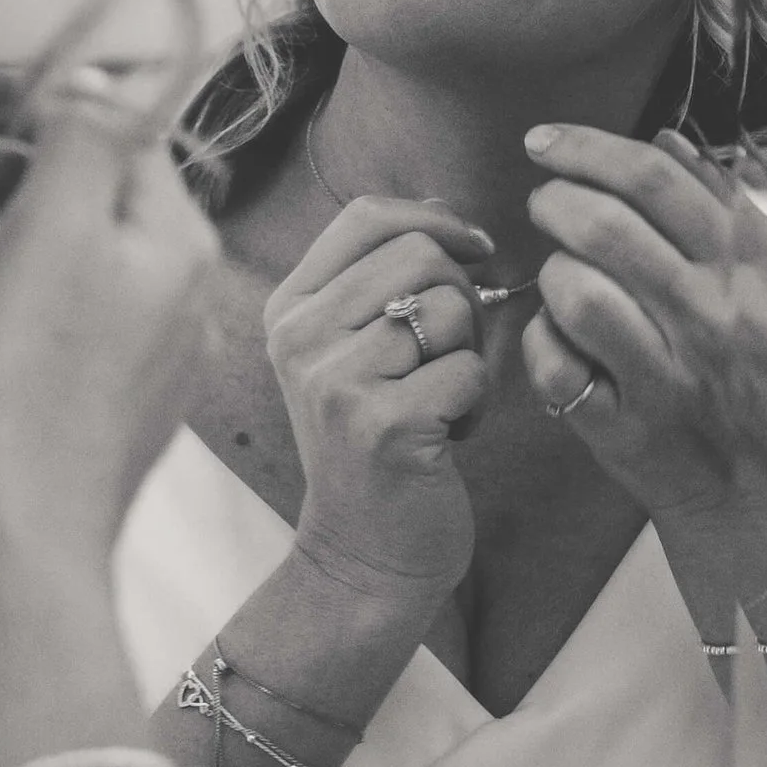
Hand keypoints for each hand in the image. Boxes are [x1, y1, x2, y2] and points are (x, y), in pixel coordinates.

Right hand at [0, 70, 218, 588]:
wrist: (9, 552)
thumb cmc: (22, 392)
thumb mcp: (50, 227)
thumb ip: (80, 136)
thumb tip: (95, 81)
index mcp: (175, 243)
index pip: (114, 121)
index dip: (26, 90)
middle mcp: (177, 300)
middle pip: (94, 184)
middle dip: (6, 153)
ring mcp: (141, 363)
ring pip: (73, 248)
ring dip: (1, 211)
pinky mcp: (96, 415)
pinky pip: (61, 314)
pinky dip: (9, 277)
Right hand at [264, 197, 491, 611]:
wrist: (363, 553)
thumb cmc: (373, 445)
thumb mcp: (352, 352)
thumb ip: (381, 282)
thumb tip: (443, 213)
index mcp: (288, 309)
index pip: (366, 216)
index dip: (435, 218)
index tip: (474, 250)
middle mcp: (300, 339)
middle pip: (419, 254)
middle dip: (461, 296)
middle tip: (449, 354)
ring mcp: (336, 383)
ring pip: (449, 309)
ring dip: (470, 353)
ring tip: (442, 399)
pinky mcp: (383, 426)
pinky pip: (469, 369)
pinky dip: (478, 403)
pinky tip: (448, 437)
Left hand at [520, 124, 766, 577]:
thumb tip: (681, 146)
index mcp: (765, 263)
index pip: (657, 176)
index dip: (588, 148)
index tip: (552, 144)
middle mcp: (717, 313)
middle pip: (602, 223)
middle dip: (555, 199)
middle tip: (546, 201)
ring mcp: (673, 375)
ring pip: (575, 289)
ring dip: (554, 269)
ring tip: (563, 271)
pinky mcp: (635, 432)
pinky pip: (557, 367)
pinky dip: (544, 341)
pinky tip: (560, 336)